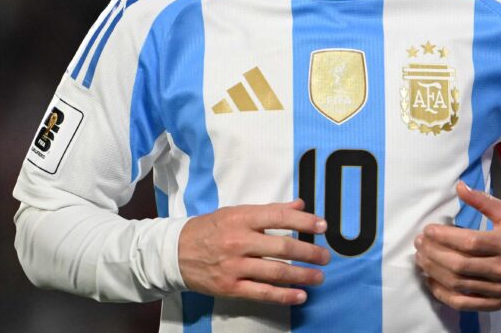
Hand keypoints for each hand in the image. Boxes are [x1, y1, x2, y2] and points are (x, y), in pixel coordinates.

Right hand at [178, 198, 329, 304]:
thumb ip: (269, 210)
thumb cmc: (209, 229)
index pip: (279, 217)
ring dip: (302, 275)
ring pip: (276, 271)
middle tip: (326, 256)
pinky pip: (262, 293)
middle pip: (282, 246)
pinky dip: (284, 295)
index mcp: (241, 218)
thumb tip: (300, 205)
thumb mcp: (235, 212)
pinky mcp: (230, 287)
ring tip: (319, 276)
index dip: (304, 221)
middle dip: (309, 251)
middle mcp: (239, 241)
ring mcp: (235, 266)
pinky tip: (300, 295)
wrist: (175, 252)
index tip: (323, 226)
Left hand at [414, 182, 500, 311]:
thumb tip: (459, 187)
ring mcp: (500, 289)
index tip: (428, 230)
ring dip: (434, 272)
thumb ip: (482, 200)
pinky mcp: (497, 302)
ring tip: (421, 258)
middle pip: (460, 265)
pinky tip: (432, 281)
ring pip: (459, 284)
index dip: (445, 237)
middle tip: (419, 243)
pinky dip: (444, 294)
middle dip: (434, 254)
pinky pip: (465, 303)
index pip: (470, 243)